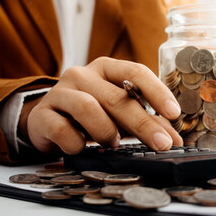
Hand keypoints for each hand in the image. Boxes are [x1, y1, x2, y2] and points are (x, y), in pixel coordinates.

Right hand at [20, 57, 183, 154]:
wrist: (46, 122)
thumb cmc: (92, 114)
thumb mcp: (120, 112)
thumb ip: (147, 120)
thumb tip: (174, 139)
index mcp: (107, 68)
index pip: (135, 72)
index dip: (157, 92)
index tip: (174, 113)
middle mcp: (82, 75)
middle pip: (117, 97)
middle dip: (143, 124)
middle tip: (162, 143)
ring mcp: (59, 92)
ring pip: (88, 108)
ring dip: (106, 131)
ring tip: (114, 143)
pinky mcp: (41, 114)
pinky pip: (61, 129)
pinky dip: (76, 143)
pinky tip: (81, 148)